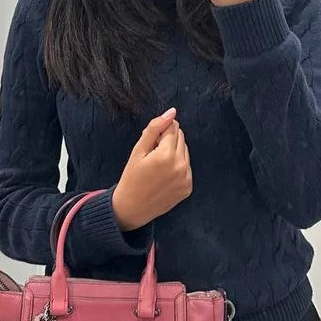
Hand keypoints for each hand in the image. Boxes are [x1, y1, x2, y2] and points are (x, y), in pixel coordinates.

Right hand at [112, 108, 191, 230]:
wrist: (132, 208)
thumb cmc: (132, 177)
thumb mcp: (138, 151)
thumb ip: (155, 128)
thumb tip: (172, 112)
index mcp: (166, 155)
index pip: (172, 128)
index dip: (160, 131)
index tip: (150, 142)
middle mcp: (180, 166)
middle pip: (180, 137)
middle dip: (168, 140)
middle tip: (152, 154)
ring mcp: (186, 178)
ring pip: (185, 151)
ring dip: (173, 152)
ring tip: (157, 166)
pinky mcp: (188, 187)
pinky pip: (186, 166)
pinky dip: (177, 166)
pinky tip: (164, 175)